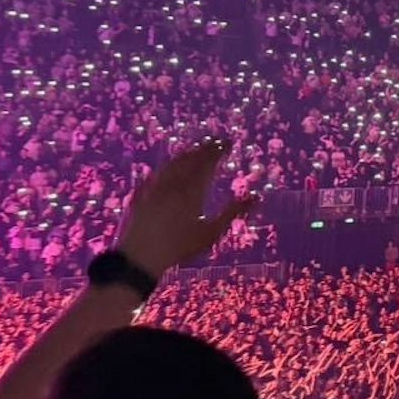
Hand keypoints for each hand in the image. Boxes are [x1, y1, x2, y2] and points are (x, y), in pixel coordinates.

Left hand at [113, 139, 256, 280]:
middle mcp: (175, 184)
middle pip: (190, 160)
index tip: (227, 143)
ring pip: (172, 164)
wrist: (141, 255)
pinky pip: (155, 174)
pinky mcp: (141, 196)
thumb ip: (235, 212)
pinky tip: (165, 168)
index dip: (218, 150)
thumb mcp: (213, 232)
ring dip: (185, 154)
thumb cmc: (181, 246)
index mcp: (194, 190)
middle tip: (214, 142)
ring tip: (193, 149)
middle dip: (204, 148)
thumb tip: (258, 196)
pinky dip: (165, 167)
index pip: (208, 162)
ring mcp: (156, 188)